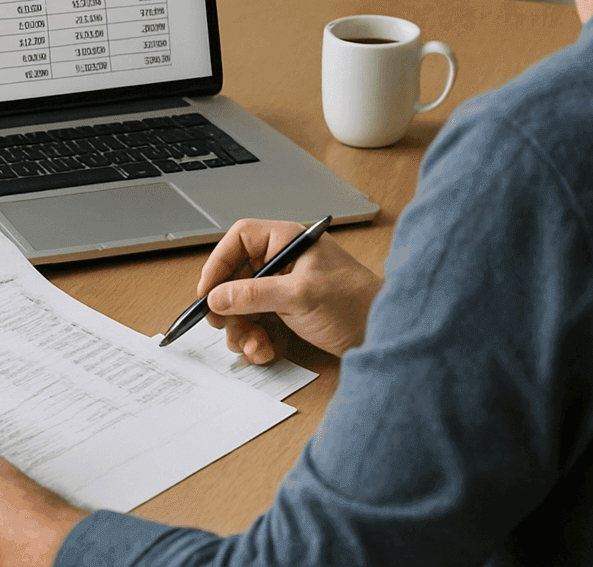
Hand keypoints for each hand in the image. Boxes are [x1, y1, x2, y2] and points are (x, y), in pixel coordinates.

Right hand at [200, 218, 380, 362]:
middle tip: (224, 326)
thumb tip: (217, 297)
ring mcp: (285, 287)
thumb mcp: (299, 296)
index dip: (218, 263)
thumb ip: (254, 294)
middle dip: (229, 306)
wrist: (385, 334)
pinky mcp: (288, 311)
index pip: (240, 241)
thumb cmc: (354, 303)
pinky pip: (257, 322)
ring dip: (241, 328)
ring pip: (243, 304)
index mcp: (287, 242)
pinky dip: (255, 339)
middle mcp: (283, 261)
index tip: (207, 292)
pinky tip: (265, 351)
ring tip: (252, 345)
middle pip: (236, 277)